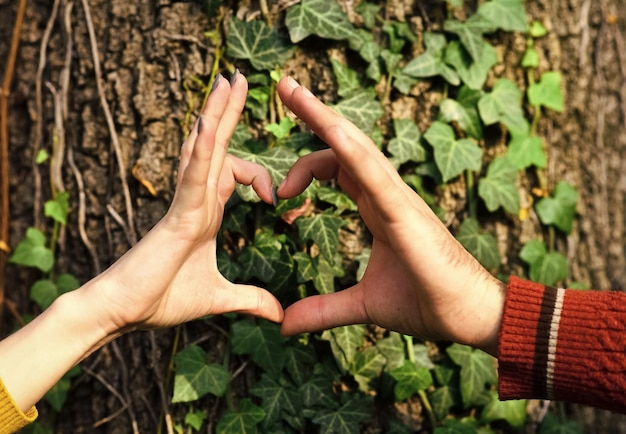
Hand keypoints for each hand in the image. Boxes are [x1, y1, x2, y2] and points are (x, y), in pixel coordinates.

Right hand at [89, 73, 282, 333]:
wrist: (123, 313)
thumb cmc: (160, 300)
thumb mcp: (218, 298)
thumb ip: (249, 300)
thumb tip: (278, 314)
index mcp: (206, 213)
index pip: (235, 173)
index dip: (260, 176)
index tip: (277, 199)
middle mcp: (196, 199)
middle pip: (216, 145)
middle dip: (229, 112)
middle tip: (241, 79)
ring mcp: (186, 202)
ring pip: (203, 149)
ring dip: (217, 114)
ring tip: (229, 82)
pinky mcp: (178, 213)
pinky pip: (193, 174)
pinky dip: (203, 148)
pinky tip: (211, 122)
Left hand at [276, 77, 503, 354]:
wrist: (470, 318)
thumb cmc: (427, 302)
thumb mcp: (363, 306)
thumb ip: (323, 309)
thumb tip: (283, 324)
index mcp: (377, 208)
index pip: (339, 168)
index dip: (307, 166)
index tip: (278, 192)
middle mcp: (387, 195)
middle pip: (346, 144)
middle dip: (314, 115)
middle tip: (284, 85)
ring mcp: (399, 200)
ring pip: (358, 148)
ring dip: (325, 118)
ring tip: (291, 90)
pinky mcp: (408, 215)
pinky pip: (378, 177)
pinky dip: (353, 153)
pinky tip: (331, 132)